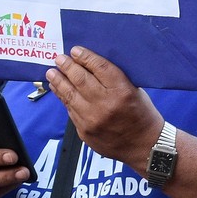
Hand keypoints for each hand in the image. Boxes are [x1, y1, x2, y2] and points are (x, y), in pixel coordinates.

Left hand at [46, 46, 160, 166]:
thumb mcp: (135, 91)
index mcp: (122, 91)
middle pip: (80, 79)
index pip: (100, 67)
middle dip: (67, 66)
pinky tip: (59, 90)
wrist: (144, 146)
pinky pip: (70, 110)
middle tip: (59, 59)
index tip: (75, 50)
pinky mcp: (84, 131)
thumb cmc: (142, 116)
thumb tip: (90, 65)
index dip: (85, 57)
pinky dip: (63, 97)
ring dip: (58, 81)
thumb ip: (114, 79)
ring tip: (51, 73)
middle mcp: (106, 105)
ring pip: (70, 95)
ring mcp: (92, 119)